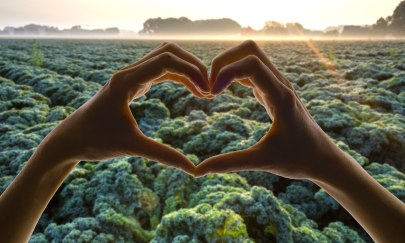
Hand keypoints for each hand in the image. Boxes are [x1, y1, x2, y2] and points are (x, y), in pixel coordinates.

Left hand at [38, 42, 209, 174]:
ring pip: (166, 59)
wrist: (71, 139)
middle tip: (210, 89)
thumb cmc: (95, 141)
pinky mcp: (133, 83)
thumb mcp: (131, 147)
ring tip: (204, 91)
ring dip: (187, 70)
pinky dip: (179, 77)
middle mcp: (129, 72)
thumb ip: (163, 155)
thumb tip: (192, 169)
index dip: (192, 72)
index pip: (166, 60)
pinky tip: (191, 90)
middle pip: (169, 52)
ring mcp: (131, 76)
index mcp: (126, 81)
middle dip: (193, 66)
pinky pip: (161, 71)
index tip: (208, 92)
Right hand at [195, 40, 342, 179]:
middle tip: (209, 87)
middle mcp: (280, 84)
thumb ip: (230, 163)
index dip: (225, 72)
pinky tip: (222, 93)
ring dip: (227, 66)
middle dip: (223, 61)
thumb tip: (199, 171)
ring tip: (212, 91)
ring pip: (250, 56)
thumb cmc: (298, 160)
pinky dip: (232, 75)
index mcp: (281, 96)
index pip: (251, 64)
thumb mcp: (262, 161)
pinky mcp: (273, 91)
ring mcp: (277, 85)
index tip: (211, 95)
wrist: (322, 158)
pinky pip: (251, 71)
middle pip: (249, 49)